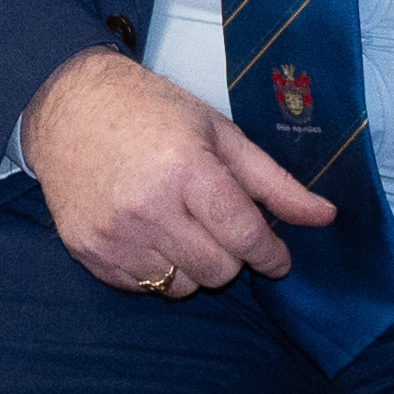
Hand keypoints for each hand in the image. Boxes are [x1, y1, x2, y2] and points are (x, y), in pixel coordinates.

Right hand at [17, 44, 331, 296]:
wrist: (68, 107)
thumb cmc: (151, 112)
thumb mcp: (219, 133)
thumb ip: (273, 182)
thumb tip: (325, 216)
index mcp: (186, 169)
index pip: (245, 236)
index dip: (271, 254)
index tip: (276, 256)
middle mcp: (147, 206)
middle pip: (219, 271)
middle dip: (231, 256)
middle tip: (218, 228)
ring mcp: (114, 233)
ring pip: (181, 286)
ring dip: (193, 267)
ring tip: (181, 230)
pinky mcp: (89, 250)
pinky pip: (143, 287)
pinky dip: (156, 271)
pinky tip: (150, 235)